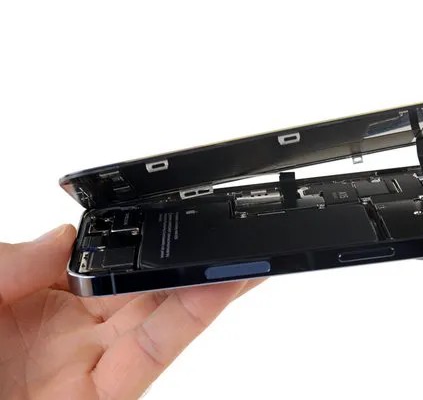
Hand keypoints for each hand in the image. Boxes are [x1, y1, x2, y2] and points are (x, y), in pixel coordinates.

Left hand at [0, 225, 261, 398]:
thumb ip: (6, 262)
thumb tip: (65, 237)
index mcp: (29, 301)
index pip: (96, 259)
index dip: (132, 237)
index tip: (163, 213)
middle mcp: (65, 334)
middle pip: (140, 287)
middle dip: (185, 258)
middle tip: (224, 231)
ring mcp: (86, 368)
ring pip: (159, 318)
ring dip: (204, 284)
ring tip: (240, 254)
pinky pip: (154, 356)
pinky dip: (192, 319)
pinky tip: (219, 287)